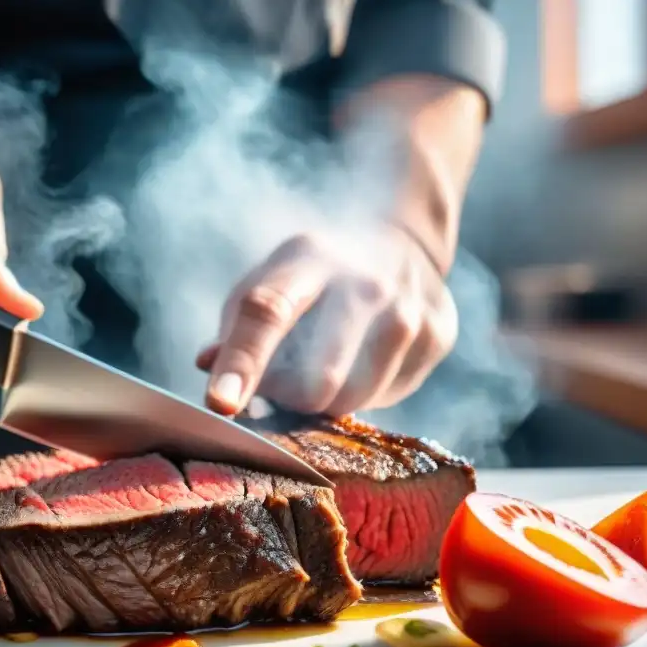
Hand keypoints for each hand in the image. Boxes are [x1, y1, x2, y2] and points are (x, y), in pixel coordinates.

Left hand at [196, 226, 457, 416]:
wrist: (402, 242)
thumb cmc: (315, 276)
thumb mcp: (269, 282)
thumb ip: (236, 328)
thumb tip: (207, 365)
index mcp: (307, 260)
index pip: (268, 312)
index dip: (242, 362)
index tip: (220, 404)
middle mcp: (364, 281)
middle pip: (316, 380)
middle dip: (288, 399)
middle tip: (282, 385)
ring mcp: (409, 308)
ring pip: (351, 400)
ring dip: (326, 401)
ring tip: (327, 366)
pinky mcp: (438, 333)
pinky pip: (386, 397)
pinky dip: (365, 393)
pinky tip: (366, 360)